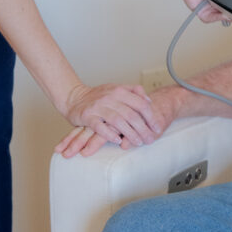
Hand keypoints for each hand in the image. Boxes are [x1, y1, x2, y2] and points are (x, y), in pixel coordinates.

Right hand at [55, 84, 177, 157]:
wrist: (74, 97)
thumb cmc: (98, 96)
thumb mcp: (117, 89)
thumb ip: (133, 92)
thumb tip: (148, 100)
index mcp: (120, 91)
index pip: (140, 104)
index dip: (150, 117)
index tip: (156, 127)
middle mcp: (110, 97)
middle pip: (131, 114)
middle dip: (143, 129)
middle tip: (150, 139)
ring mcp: (98, 106)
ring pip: (118, 121)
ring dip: (130, 133)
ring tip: (138, 142)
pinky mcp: (87, 116)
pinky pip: (100, 126)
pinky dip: (109, 134)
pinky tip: (117, 141)